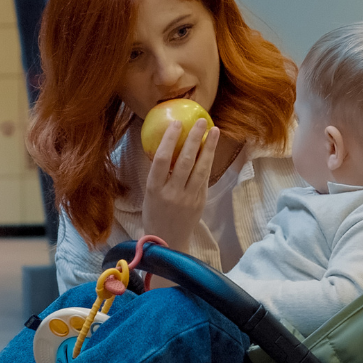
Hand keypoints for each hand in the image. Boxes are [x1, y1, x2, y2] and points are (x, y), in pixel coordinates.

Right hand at [141, 119, 218, 250]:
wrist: (168, 241)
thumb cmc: (155, 214)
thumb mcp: (149, 194)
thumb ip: (158, 174)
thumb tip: (166, 147)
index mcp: (154, 189)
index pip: (162, 159)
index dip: (170, 140)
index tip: (177, 123)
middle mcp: (172, 192)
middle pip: (185, 160)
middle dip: (194, 138)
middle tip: (201, 121)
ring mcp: (189, 197)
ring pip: (200, 168)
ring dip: (209, 147)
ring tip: (214, 130)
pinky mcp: (200, 201)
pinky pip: (205, 177)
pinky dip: (209, 161)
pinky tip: (212, 149)